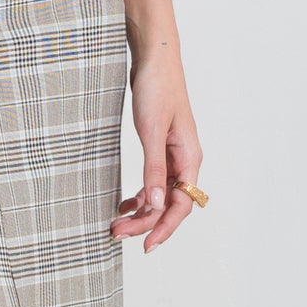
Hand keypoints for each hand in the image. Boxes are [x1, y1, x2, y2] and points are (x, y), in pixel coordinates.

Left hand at [110, 43, 202, 251]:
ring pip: (160, 195)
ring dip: (141, 212)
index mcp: (190, 158)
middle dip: (145, 223)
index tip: (146, 246)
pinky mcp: (161, 149)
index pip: (182, 204)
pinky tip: (124, 204)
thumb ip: (153, 169)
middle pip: (169, 204)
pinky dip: (140, 196)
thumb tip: (155, 204)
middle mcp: (185, 161)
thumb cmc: (157, 89)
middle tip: (116, 234)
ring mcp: (174, 156)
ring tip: (116, 224)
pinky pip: (154, 182)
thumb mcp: (151, 131)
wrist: (154, 59)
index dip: (164, 228)